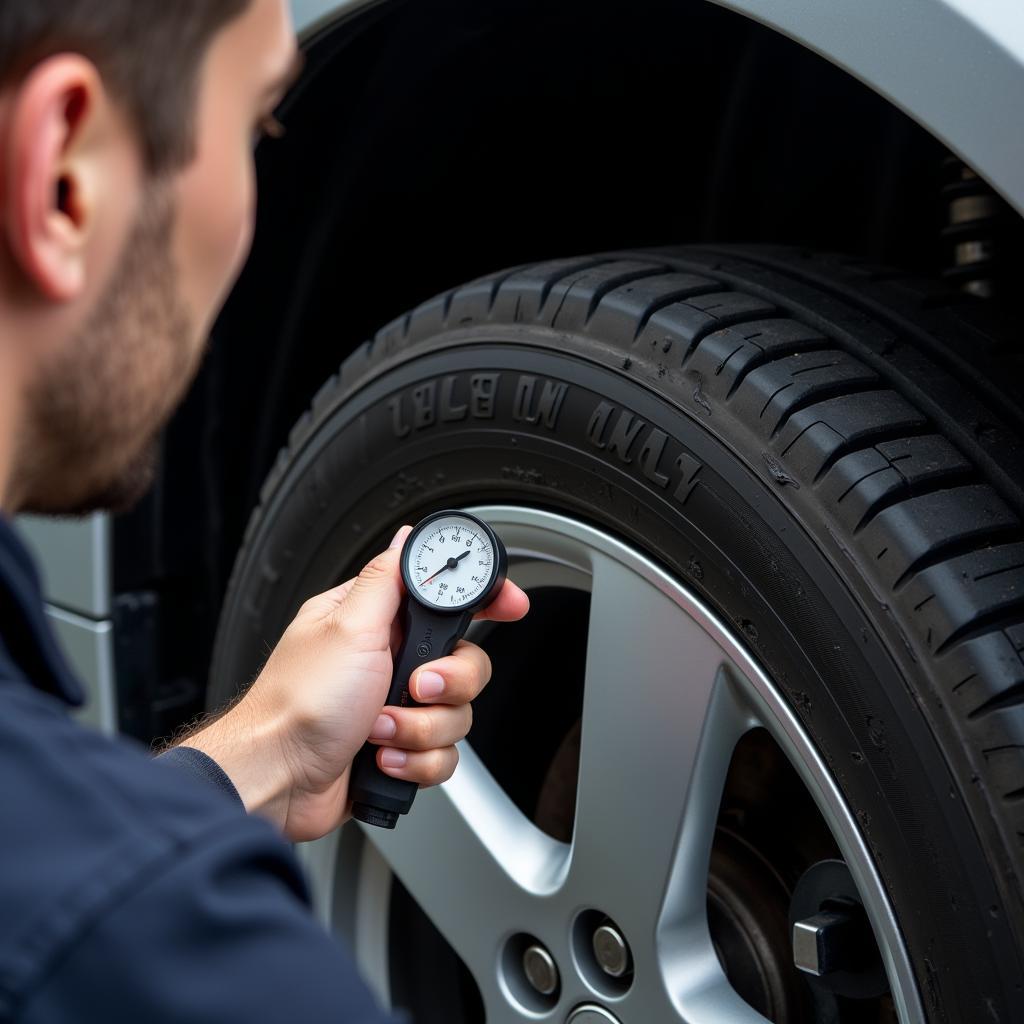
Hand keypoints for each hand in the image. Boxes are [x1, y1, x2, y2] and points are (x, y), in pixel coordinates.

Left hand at [181, 526, 528, 841]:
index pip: (446, 598)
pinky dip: (414, 760)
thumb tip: (406, 538)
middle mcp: (390, 660)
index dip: (486, 600)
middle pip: (466, 661)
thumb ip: (386, 581)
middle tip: (413, 686)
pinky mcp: (399, 747)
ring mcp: (395, 706)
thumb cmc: (296, 703)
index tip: (510, 606)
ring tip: (378, 729)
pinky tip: (379, 757)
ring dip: (420, 728)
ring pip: (458, 713)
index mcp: (377, 621)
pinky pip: (442, 754)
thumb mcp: (347, 626)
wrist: (277, 778)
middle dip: (447, 684)